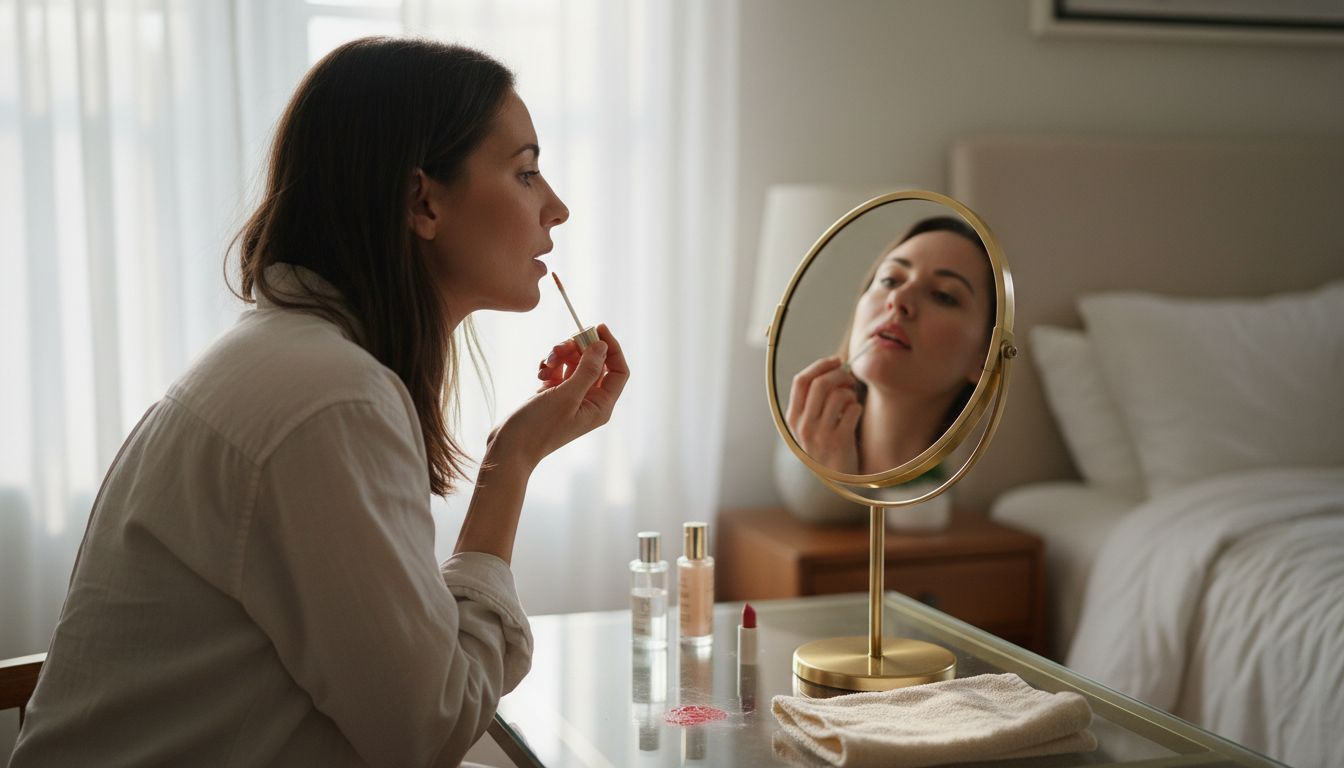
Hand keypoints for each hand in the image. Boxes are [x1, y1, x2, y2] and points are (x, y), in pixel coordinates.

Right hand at [489, 323, 628, 468]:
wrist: (510, 447)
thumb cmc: (539, 427)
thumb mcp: (567, 395)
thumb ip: (587, 369)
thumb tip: (603, 346)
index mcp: (601, 406)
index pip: (618, 370)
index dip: (612, 347)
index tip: (598, 327)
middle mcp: (589, 401)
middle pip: (594, 362)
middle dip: (578, 349)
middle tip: (561, 346)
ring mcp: (571, 397)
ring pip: (574, 362)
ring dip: (561, 356)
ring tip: (546, 364)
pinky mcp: (553, 394)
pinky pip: (559, 369)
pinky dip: (550, 365)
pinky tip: (540, 372)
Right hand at [786, 356, 860, 473]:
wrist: (836, 476)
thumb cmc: (826, 443)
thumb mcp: (810, 423)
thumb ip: (814, 399)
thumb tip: (834, 367)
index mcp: (793, 418)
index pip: (801, 381)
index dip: (820, 365)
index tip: (836, 361)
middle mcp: (803, 426)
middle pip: (820, 384)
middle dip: (839, 374)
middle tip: (849, 378)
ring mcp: (820, 435)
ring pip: (838, 395)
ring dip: (850, 392)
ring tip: (852, 399)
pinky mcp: (839, 442)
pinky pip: (853, 410)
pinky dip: (858, 407)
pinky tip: (855, 414)